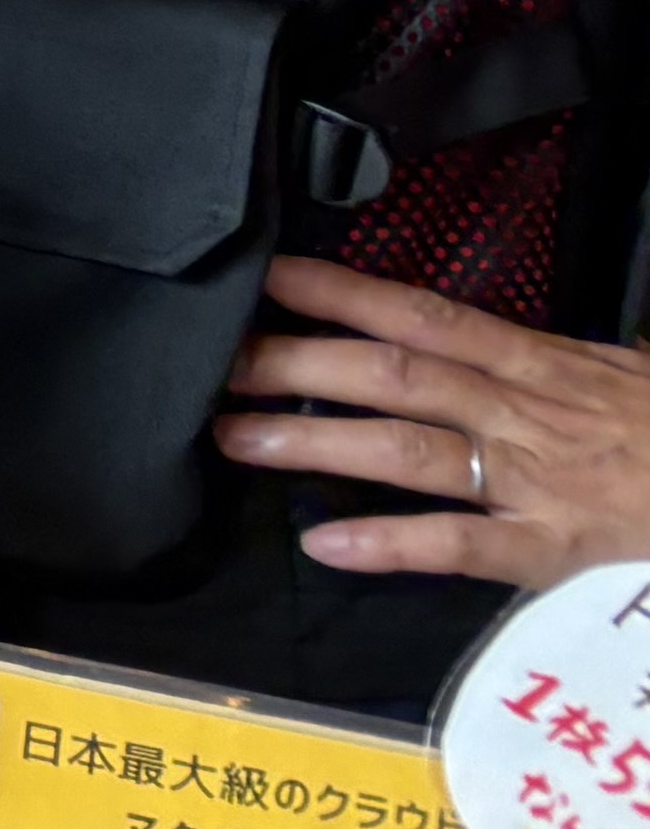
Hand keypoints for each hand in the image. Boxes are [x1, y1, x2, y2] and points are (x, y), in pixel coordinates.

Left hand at [218, 254, 649, 589]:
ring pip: (411, 450)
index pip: (424, 314)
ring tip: (235, 437)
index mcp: (540, 366)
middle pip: (395, 373)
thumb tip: (463, 336)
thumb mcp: (618, 374)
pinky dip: (393, 542)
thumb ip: (538, 359)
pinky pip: (465, 544)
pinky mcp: (554, 549)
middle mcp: (527, 414)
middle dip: (299, 363)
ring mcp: (538, 481)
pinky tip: (325, 541)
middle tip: (217, 361)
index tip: (268, 278)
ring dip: (316, 441)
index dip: (342, 292)